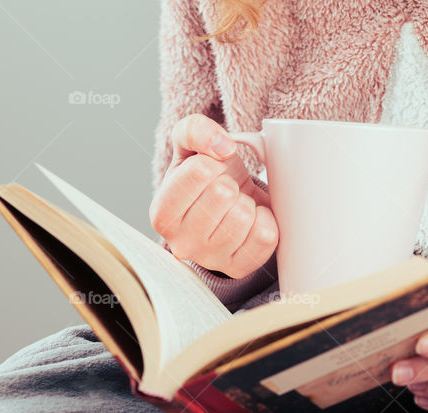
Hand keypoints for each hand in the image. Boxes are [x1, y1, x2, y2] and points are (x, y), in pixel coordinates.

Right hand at [150, 113, 277, 277]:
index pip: (199, 172)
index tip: (208, 172)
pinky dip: (266, 220)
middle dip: (229, 183)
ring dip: (246, 202)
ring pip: (244, 216)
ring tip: (235, 206)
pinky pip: (266, 236)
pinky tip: (252, 221)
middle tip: (224, 191)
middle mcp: (181, 244)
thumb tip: (222, 146)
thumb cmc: (205, 179)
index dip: (212, 162)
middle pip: (223, 193)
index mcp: (162, 214)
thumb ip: (195, 129)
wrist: (228, 207)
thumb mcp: (190, 146)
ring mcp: (211, 260)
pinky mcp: (240, 268)